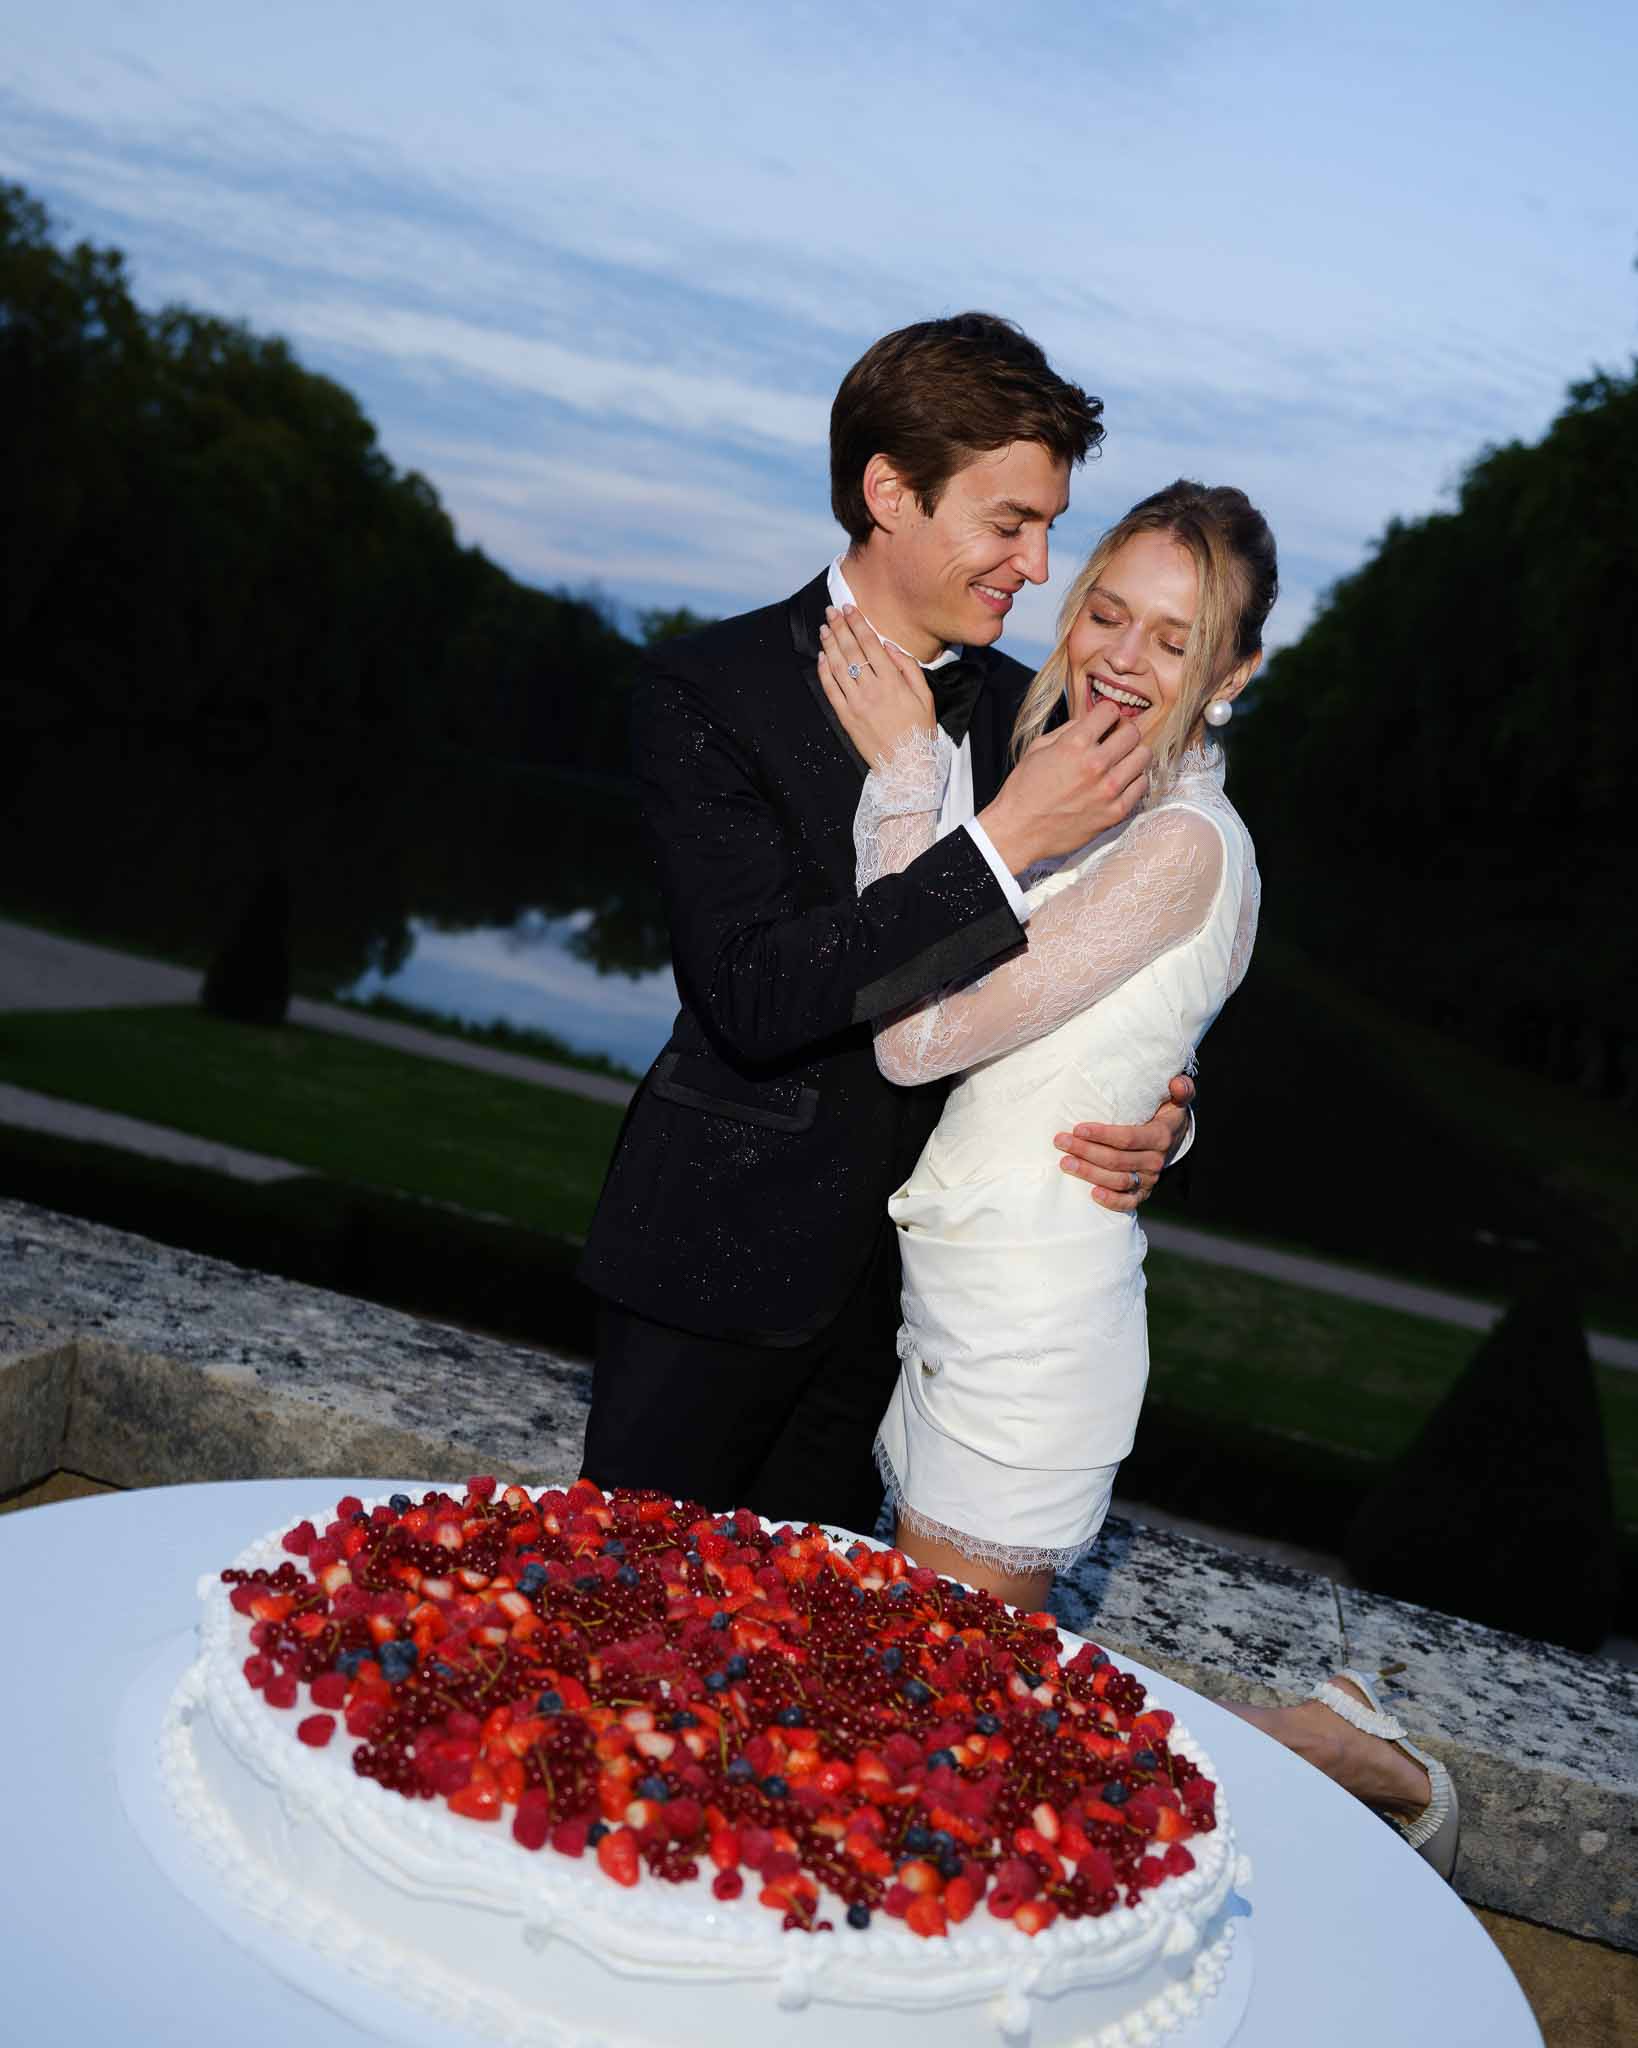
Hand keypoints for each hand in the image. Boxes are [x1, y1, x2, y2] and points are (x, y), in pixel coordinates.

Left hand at [817, 605, 934, 766]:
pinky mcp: (846, 717)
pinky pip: (830, 689)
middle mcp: (872, 689)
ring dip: (829, 644)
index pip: (870, 644)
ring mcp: (856, 703)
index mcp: (893, 681)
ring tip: (824, 628)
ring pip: (838, 666)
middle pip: (851, 650)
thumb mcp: (925, 696)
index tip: (849, 608)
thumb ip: (908, 667)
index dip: (858, 623)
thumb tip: (889, 645)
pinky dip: (824, 671)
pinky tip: (822, 656)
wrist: (906, 766)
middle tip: (831, 611)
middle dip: (839, 627)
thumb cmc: (919, 730)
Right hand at [977, 703, 1150, 871]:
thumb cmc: (1025, 791)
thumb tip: (1091, 722)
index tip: (1104, 721)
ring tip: (1119, 762)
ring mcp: (1108, 789)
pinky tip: (1120, 782)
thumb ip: (1068, 730)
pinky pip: (1142, 784)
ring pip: (1143, 756)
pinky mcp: (1115, 812)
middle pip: (1132, 731)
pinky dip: (1134, 780)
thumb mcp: (1038, 748)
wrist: (1019, 831)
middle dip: (1123, 731)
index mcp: (1074, 744)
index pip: (1110, 710)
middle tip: (1114, 740)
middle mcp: (1095, 764)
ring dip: (1132, 754)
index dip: (1106, 713)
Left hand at [1054, 1074, 1194, 1210]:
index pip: (1128, 1138)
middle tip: (1060, 1142)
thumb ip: (1180, 1087)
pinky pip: (1128, 1202)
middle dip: (1086, 1151)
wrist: (1174, 1136)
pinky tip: (1092, 1194)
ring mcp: (1150, 1179)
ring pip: (1118, 1180)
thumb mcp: (1175, 1096)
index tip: (1077, 1128)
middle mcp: (1156, 1160)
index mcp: (1161, 1136)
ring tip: (1065, 1163)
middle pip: (1117, 1160)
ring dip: (1090, 1174)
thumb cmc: (1164, 1111)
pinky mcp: (1143, 1192)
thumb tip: (1177, 1083)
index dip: (1102, 1134)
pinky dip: (1112, 1201)